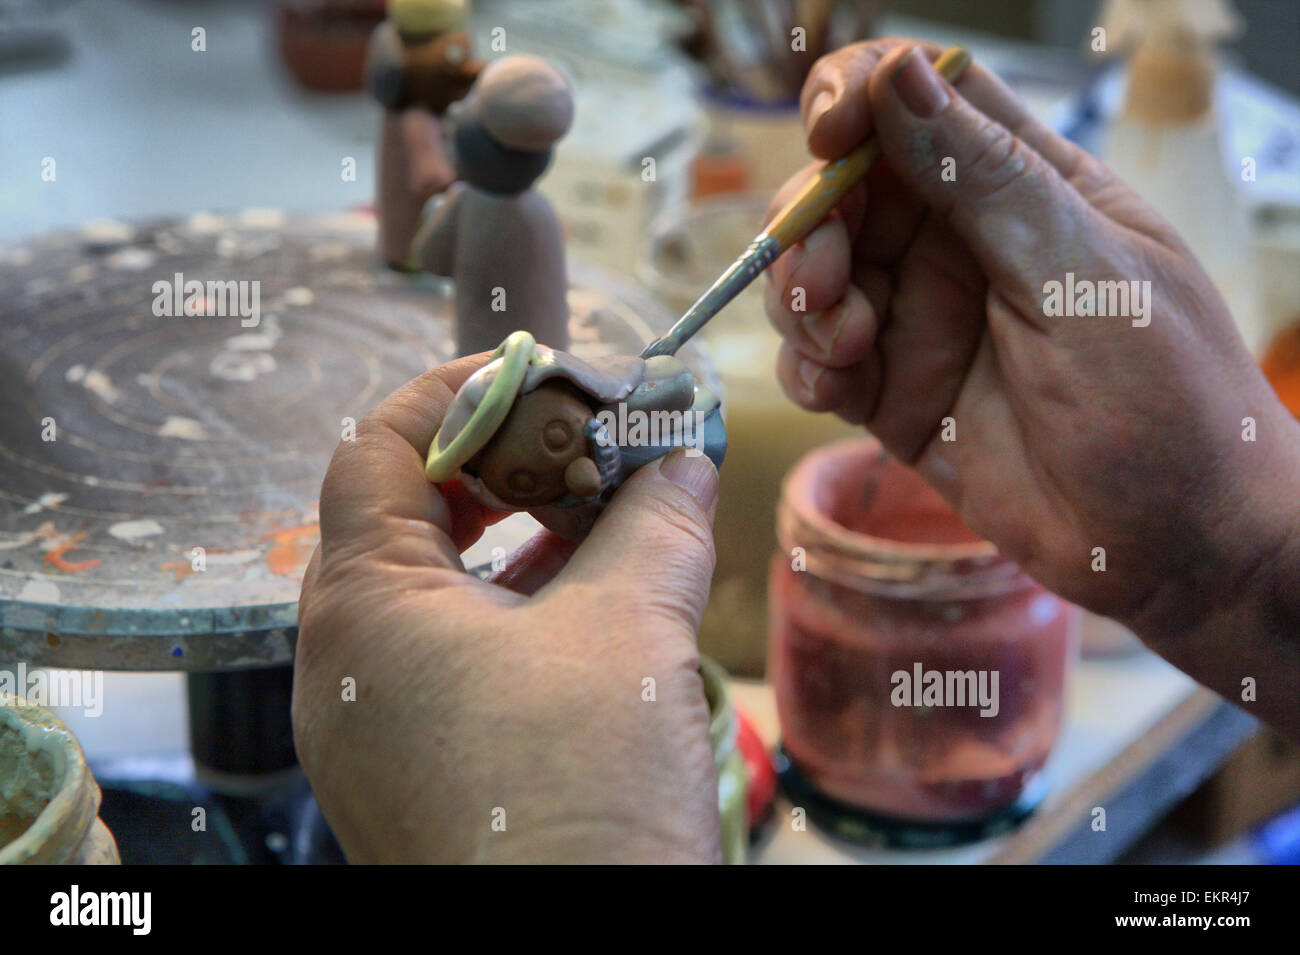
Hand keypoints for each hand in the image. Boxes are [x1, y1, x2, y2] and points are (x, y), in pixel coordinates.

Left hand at [292, 356, 722, 862]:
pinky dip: (516, 604)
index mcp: (363, 606)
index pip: (375, 445)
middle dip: (503, 461)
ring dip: (516, 533)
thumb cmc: (576, 794)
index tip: (541, 372)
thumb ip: (655, 522)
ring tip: (604, 510)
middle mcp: (346, 661)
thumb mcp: (628, 629)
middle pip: (403, 510)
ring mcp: (375, 721)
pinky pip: (451, 650)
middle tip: (588, 438)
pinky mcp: (416, 764)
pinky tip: (592, 595)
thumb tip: (685, 458)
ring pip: (433, 584)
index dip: (458, 391)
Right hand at [764, 39, 1299, 637]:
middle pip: (841, 191)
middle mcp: (959, 244)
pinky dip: (805, 367)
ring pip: (813, 274)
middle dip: (809, 225)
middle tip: (821, 284)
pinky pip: (815, 360)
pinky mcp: (893, 393)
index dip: (856, 98)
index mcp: (1022, 187)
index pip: (921, 99)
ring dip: (800, 301)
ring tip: (844, 347)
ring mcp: (921, 320)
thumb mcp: (1081, 272)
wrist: (1175, 547)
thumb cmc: (1166, 399)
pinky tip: (837, 391)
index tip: (827, 137)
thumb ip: (984, 179)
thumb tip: (897, 71)